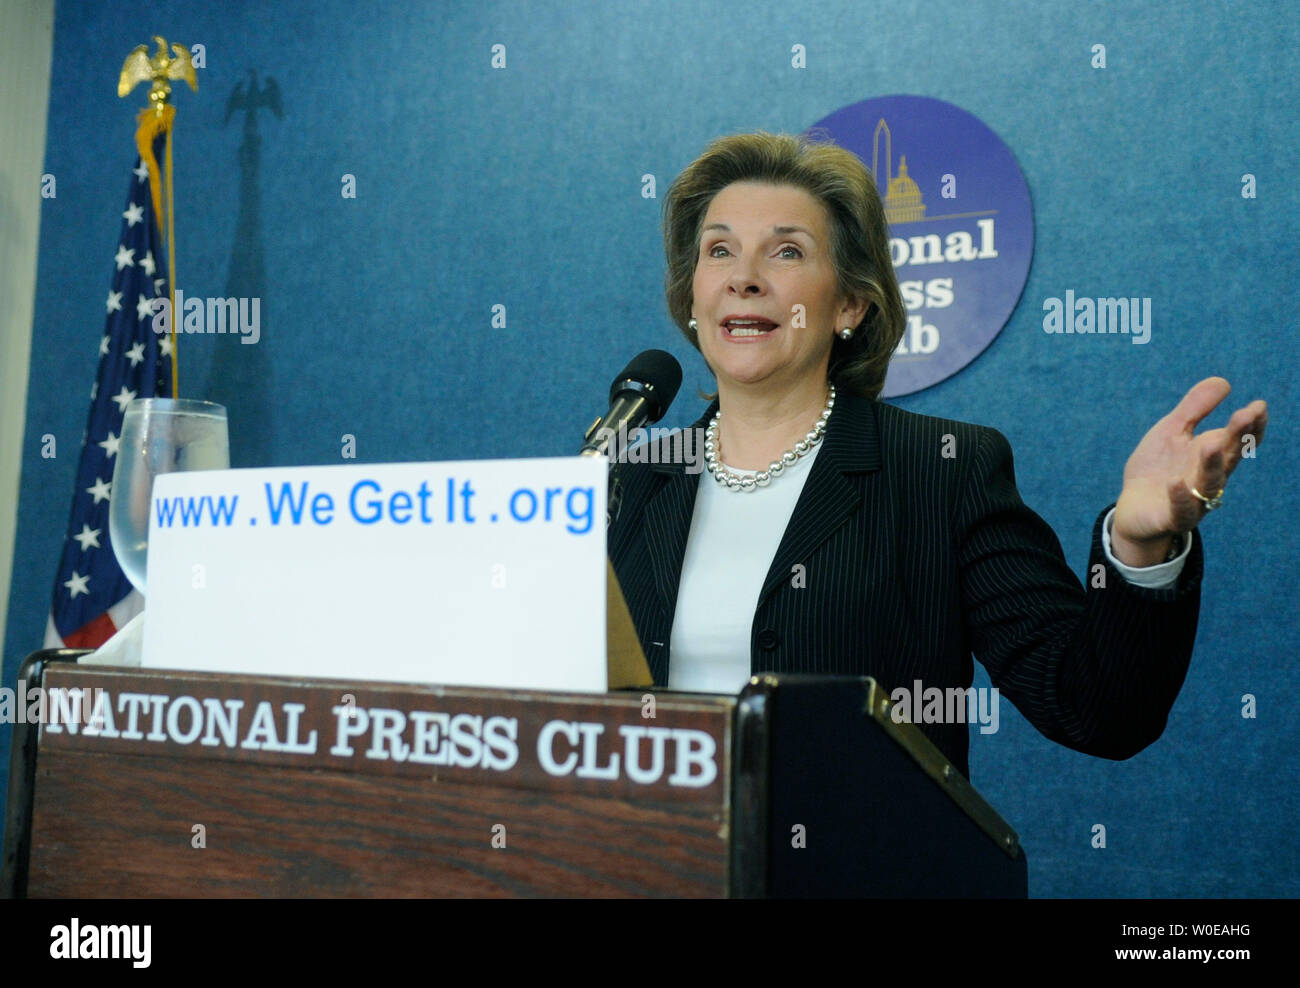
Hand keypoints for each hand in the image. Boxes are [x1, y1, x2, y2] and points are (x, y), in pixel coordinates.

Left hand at [1111, 377, 1267, 566]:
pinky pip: (1181, 510)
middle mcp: (1210, 477)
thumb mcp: (1172, 431)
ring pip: (1209, 483)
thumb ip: (1195, 408)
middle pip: (1229, 457)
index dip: (1251, 426)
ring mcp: (1194, 499)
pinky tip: (1176, 483)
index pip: (1240, 440)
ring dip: (1211, 465)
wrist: (1133, 507)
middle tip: (1244, 415)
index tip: (1258, 406)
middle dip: (1238, 437)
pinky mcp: (1173, 517)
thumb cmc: (1158, 467)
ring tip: (1210, 445)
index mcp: (1213, 454)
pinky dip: (1179, 497)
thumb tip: (1224, 382)